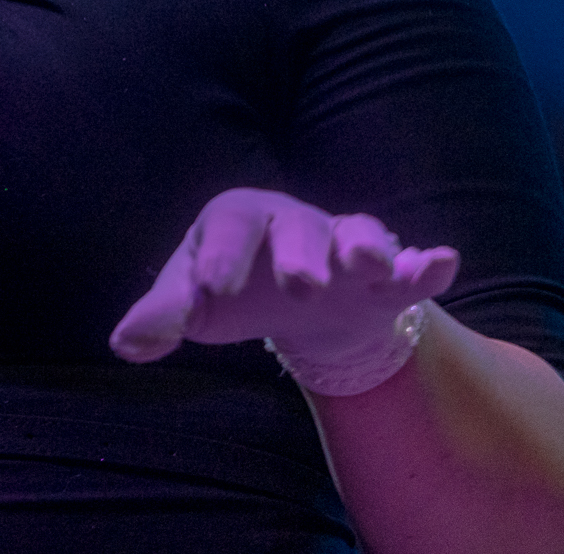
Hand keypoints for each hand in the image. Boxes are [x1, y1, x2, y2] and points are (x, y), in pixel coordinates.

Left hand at [110, 187, 458, 364]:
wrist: (298, 297)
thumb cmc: (237, 288)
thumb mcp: (197, 302)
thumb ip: (163, 317)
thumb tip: (124, 343)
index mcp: (240, 219)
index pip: (229, 226)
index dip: (220, 256)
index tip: (210, 291)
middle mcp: (294, 222)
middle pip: (297, 227)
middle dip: (298, 252)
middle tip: (300, 284)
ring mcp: (343, 245)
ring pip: (356, 235)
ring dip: (363, 248)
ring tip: (369, 265)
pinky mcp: (385, 278)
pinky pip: (410, 264)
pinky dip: (426, 263)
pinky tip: (440, 264)